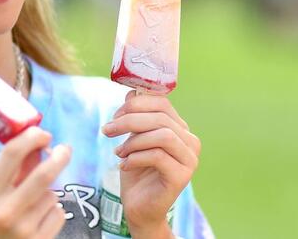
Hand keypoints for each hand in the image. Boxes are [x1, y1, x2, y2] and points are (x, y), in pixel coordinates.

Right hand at [0, 127, 71, 238]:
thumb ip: (5, 177)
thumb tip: (32, 148)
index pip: (11, 155)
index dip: (29, 138)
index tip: (41, 132)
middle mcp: (7, 210)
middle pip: (43, 174)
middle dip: (58, 157)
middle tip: (64, 149)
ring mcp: (25, 228)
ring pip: (51, 195)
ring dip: (47, 194)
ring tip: (32, 205)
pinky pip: (57, 213)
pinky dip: (53, 212)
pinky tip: (38, 220)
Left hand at [102, 90, 200, 237]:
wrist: (139, 206)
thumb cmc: (136, 170)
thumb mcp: (133, 138)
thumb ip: (136, 116)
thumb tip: (131, 92)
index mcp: (180, 128)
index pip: (162, 102)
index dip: (136, 103)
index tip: (115, 115)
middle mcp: (190, 141)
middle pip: (160, 117)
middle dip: (128, 120)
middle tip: (107, 130)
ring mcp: (190, 159)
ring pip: (162, 135)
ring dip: (133, 141)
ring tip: (118, 152)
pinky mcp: (182, 176)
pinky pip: (158, 156)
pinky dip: (135, 157)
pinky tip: (124, 165)